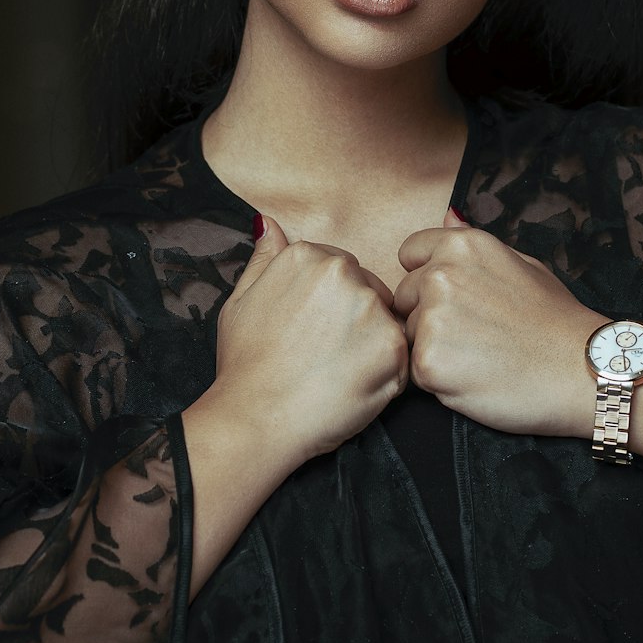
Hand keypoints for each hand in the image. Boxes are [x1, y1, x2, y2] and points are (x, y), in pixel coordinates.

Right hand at [205, 215, 408, 464]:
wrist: (257, 418)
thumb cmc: (246, 365)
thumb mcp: (240, 300)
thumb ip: (264, 258)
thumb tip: (271, 223)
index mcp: (308, 255)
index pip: (340, 268)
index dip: (329, 305)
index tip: (313, 331)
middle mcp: (343, 271)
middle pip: (368, 289)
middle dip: (355, 318)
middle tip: (325, 354)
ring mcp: (371, 306)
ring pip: (387, 319)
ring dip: (373, 342)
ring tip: (337, 370)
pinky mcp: (394, 344)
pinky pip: (402, 353)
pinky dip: (386, 371)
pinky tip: (353, 384)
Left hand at [392, 209, 602, 436]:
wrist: (581, 370)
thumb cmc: (555, 320)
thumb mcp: (521, 263)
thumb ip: (473, 242)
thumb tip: (447, 214)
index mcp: (461, 245)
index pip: (409, 254)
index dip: (426, 278)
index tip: (457, 299)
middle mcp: (440, 274)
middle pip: (404, 298)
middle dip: (426, 316)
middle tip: (474, 335)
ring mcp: (433, 318)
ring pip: (408, 336)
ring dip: (432, 349)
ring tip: (479, 357)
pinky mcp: (429, 361)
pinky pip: (415, 371)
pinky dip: (438, 380)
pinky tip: (475, 377)